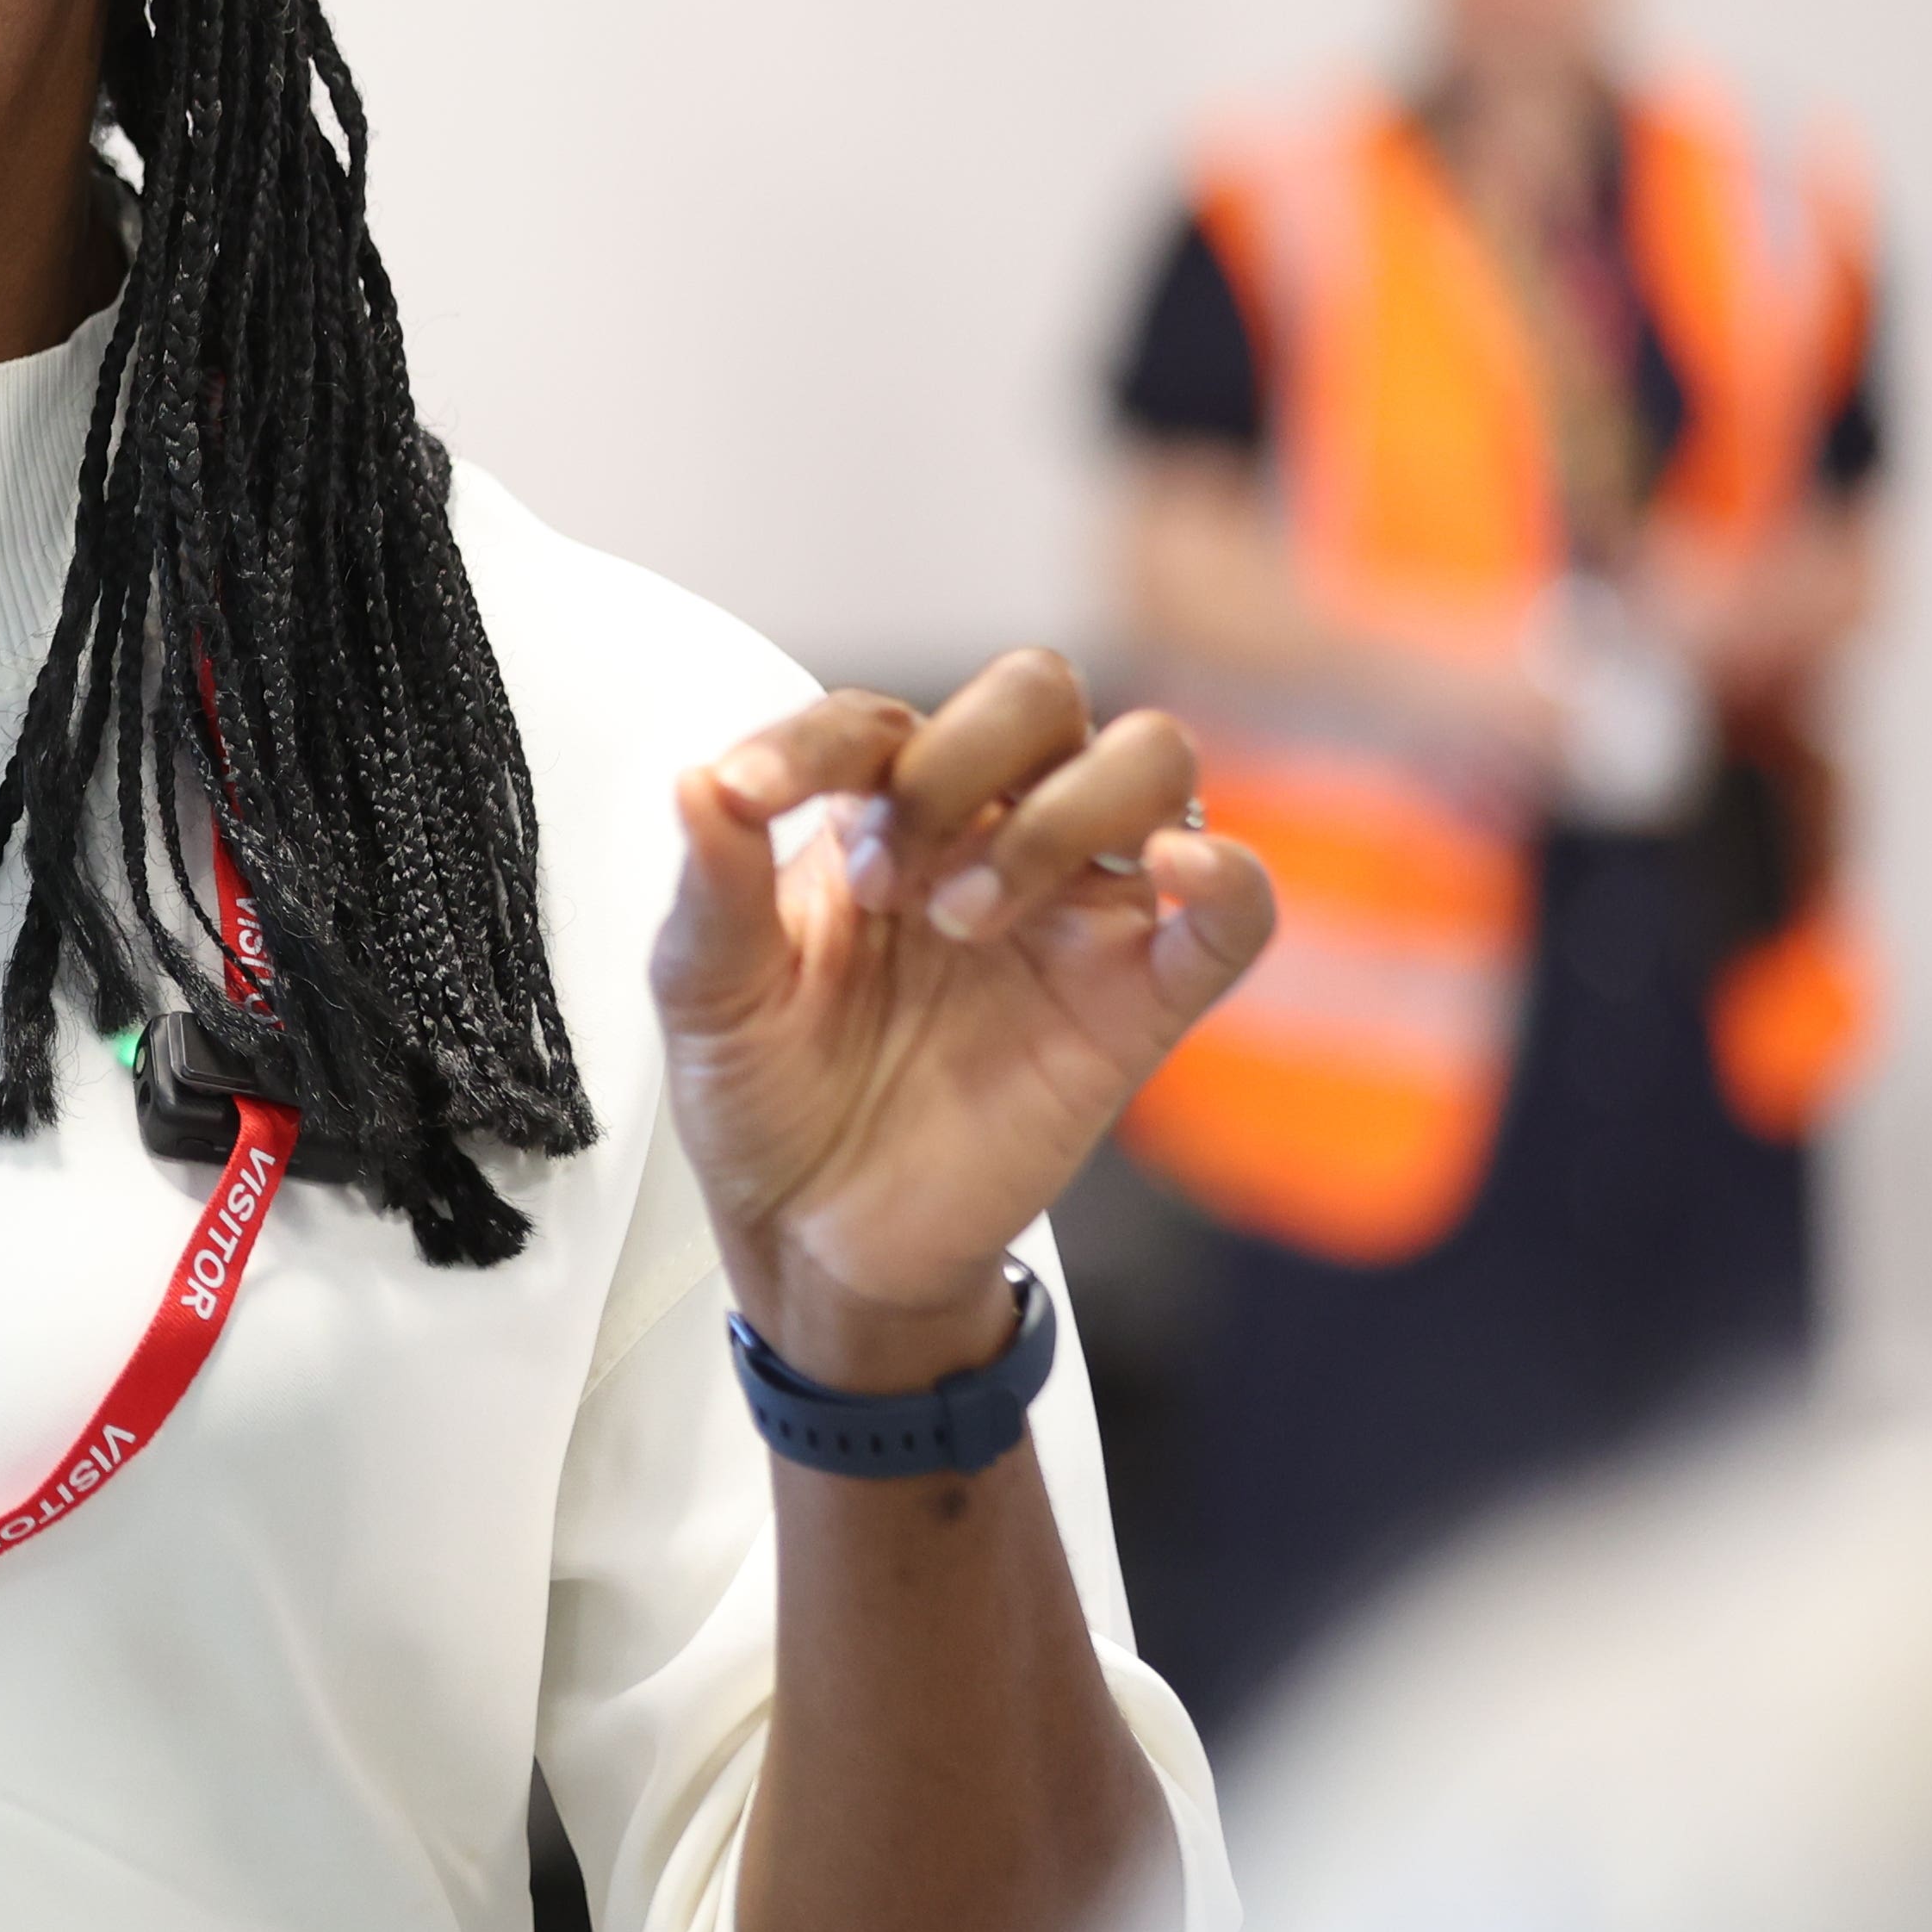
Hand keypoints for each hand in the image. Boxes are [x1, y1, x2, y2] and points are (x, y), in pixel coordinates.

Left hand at [652, 653, 1274, 1391]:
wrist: (816, 1237)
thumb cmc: (767, 1097)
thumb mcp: (705, 987)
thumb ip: (713, 878)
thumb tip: (700, 779)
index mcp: (881, 814)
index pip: (879, 719)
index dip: (812, 742)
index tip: (748, 797)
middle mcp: (989, 837)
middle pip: (1038, 695)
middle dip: (958, 759)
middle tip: (884, 882)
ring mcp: (1072, 914)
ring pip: (1146, 765)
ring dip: (1054, 816)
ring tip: (963, 919)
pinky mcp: (1137, 1001)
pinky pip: (1232, 914)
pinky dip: (1226, 874)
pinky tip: (1174, 867)